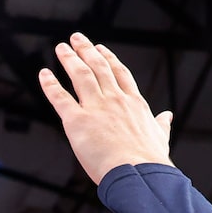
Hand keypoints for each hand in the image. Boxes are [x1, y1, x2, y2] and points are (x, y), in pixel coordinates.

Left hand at [36, 34, 172, 185]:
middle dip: (87, 50)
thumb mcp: (161, 138)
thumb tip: (167, 116)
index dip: (109, 59)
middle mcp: (115, 100)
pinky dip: (50, 84)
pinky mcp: (77, 120)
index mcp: (135, 103)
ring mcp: (96, 107)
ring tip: (62, 48)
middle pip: (99, 67)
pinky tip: (43, 74)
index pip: (120, 73)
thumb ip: (160, 124)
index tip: (101, 48)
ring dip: (70, 59)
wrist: (139, 173)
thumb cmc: (150, 162)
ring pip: (81, 75)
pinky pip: (60, 97)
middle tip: (77, 38)